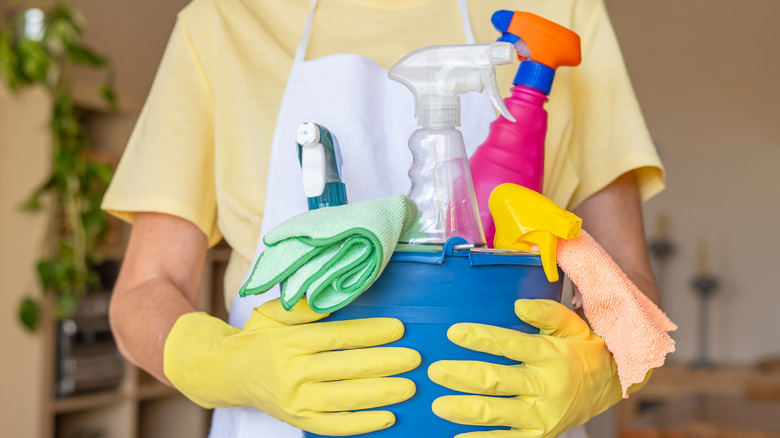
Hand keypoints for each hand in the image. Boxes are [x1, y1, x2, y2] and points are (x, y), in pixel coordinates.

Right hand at [163, 298, 420, 435]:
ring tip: (410, 386)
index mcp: (288, 342)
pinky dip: (362, 423)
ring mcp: (295, 401)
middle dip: (385, 363)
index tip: (399, 329)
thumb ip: (304, 307)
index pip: (337, 337)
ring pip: (345, 399)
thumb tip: (336, 297)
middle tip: (414, 358)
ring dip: (381, 393)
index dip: (370, 333)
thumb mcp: (274, 314)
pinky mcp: (298, 420)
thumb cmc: (258, 339)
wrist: (228, 373)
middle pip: (347, 368)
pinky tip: (388, 416)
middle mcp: (291, 373)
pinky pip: (335, 426)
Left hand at [428, 299, 628, 437]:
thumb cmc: (582, 350)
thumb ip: (548, 312)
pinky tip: (457, 437)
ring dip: (465, 409)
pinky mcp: (539, 434)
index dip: (481, 338)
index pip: (511, 344)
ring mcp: (542, 414)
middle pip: (497, 380)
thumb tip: (519, 305)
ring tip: (439, 405)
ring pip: (497, 412)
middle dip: (462, 376)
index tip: (454, 332)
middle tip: (435, 371)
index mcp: (552, 355)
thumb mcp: (573, 325)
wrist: (610, 387)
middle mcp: (546, 386)